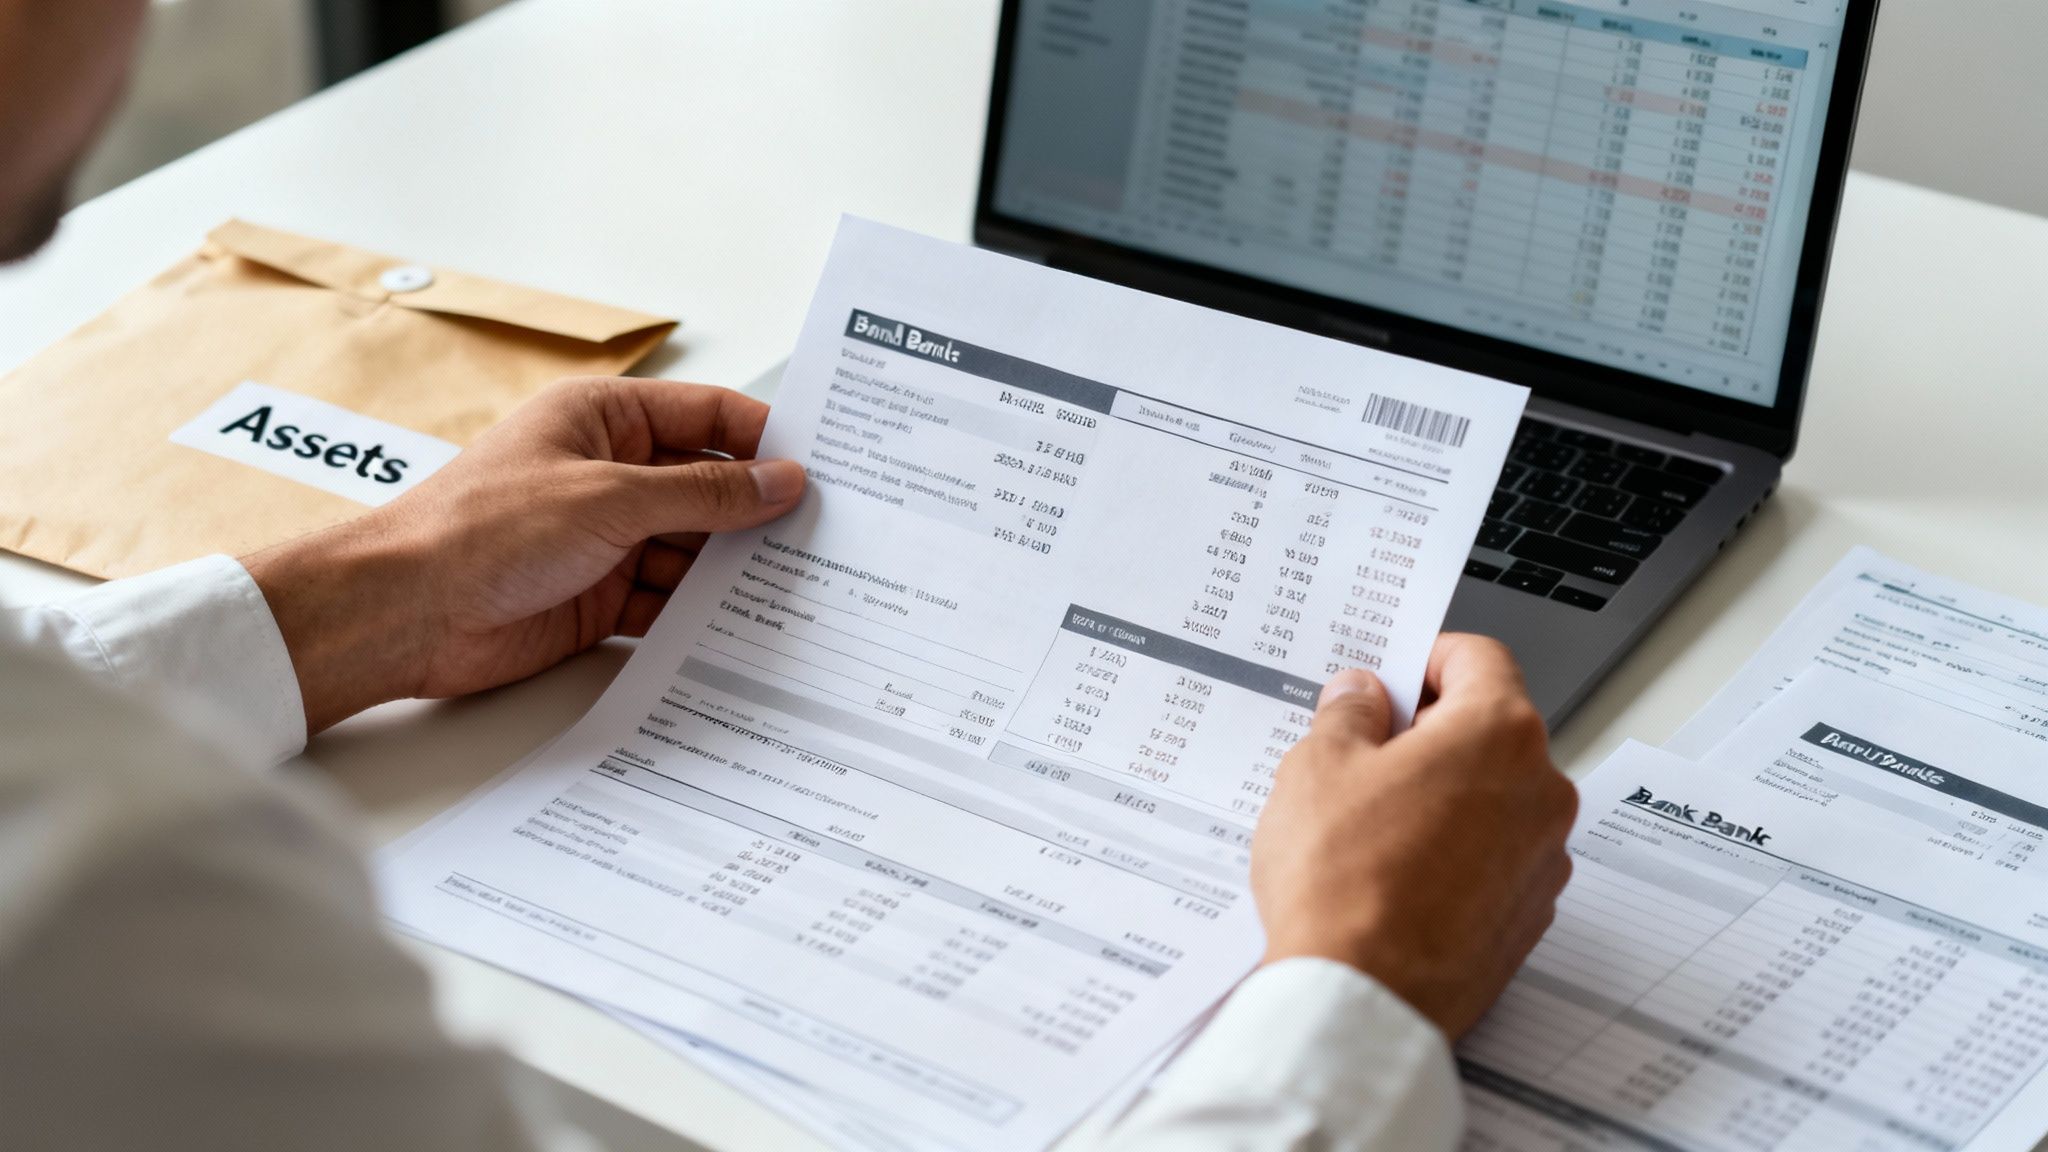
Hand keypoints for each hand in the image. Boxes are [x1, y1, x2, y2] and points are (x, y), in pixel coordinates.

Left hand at [243, 377, 805, 734]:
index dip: (765, 440)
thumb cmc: (482, 529)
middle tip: (830, 538)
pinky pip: (669, 604)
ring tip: (802, 590)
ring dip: (735, 572)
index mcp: (604, 419)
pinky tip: (745, 630)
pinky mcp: (600, 598)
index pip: (707, 417)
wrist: (405, 612)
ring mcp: (606, 539)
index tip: (824, 469)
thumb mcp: (610, 498)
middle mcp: (609, 474)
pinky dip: (701, 617)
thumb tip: (781, 482)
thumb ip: (703, 494)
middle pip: (707, 489)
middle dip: (758, 514)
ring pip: (694, 551)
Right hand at [1250, 634, 1574, 1038]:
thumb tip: (1363, 695)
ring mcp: (1543, 859)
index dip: (1424, 657)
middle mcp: (1541, 791)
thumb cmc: (1344, 882)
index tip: (1388, 675)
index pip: (1477, 657)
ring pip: (1493, 797)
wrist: (1362, 998)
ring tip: (1369, 823)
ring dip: (1443, 794)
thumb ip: (1349, 713)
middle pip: (1489, 729)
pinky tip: (1394, 873)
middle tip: (1361, 750)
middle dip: (1428, 731)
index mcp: (1499, 734)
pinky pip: (1494, 858)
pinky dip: (1454, 851)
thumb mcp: (1319, 766)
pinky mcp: (1528, 915)